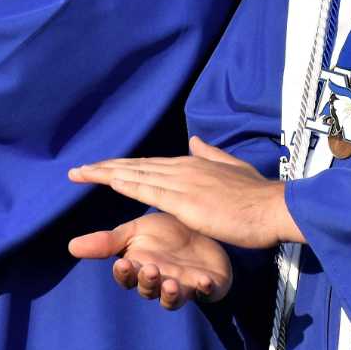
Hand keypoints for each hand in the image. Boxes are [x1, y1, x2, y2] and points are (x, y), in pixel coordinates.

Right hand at [66, 213, 233, 308]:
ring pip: (172, 299)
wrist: (204, 230)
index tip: (123, 262)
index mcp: (140, 267)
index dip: (124, 273)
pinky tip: (204, 281)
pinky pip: (207, 293)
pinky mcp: (208, 287)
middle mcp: (159, 281)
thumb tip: (71, 246)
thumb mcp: (136, 231)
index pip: (127, 276)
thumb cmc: (166, 234)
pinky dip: (205, 289)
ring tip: (170, 283)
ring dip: (169, 294)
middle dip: (147, 282)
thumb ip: (108, 241)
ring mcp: (183, 287)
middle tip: (150, 269)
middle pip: (148, 289)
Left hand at [68, 138, 302, 249]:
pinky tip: (107, 181)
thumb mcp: (233, 169)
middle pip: (136, 166)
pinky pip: (147, 190)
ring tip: (80, 174)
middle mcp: (183, 168)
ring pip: (135, 174)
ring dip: (105, 174)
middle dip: (105, 168)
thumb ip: (211, 155)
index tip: (102, 168)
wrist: (273, 208)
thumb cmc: (257, 196)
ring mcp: (183, 182)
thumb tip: (194, 141)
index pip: (150, 164)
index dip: (124, 166)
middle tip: (77, 171)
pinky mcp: (185, 201)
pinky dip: (125, 183)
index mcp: (194, 164)